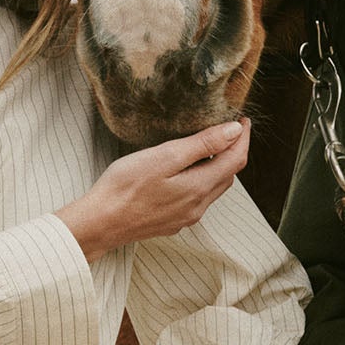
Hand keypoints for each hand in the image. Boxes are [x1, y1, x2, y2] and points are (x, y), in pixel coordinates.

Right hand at [56, 120, 249, 259]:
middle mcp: (198, 206)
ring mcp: (185, 217)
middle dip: (233, 151)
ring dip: (218, 167)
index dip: (242, 138)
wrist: (100, 223)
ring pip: (213, 189)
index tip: (243, 120)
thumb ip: (203, 144)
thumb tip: (235, 131)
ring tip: (211, 148)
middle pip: (227, 175)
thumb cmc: (125, 187)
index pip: (235, 160)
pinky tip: (187, 173)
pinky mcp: (172, 222)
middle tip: (229, 130)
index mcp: (200, 187)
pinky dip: (201, 181)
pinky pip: (197, 199)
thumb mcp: (165, 156)